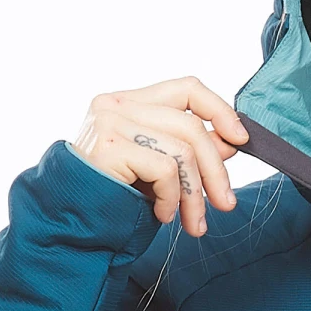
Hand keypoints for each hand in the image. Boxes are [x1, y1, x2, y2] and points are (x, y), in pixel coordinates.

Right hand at [71, 76, 248, 236]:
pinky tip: (161, 215)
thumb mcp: (159, 170)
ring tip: (193, 222)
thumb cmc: (114, 195)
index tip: (241, 139)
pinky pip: (165, 169)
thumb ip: (190, 151)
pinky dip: (171, 197)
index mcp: (131, 102)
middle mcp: (117, 104)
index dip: (220, 110)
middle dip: (216, 170)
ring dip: (195, 194)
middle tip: (226, 204)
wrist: (69, 222)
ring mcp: (111, 122)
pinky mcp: (110, 147)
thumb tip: (231, 141)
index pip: (187, 88)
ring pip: (183, 150)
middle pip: (191, 125)